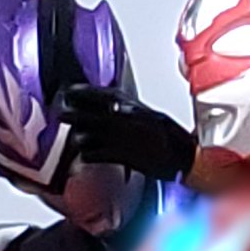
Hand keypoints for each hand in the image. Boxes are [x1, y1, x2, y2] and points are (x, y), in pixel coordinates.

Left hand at [58, 85, 196, 181]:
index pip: (102, 94)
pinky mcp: (123, 157)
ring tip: (76, 138)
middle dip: (72, 114)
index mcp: (135, 107)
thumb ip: (131, 109)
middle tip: (62, 114)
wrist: (186, 159)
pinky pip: (96, 155)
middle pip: (89, 114)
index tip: (70, 91)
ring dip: (79, 138)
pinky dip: (88, 155)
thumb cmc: (173, 139)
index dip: (83, 92)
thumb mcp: (152, 115)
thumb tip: (113, 107)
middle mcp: (127, 121)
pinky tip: (87, 155)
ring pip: (88, 136)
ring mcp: (124, 139)